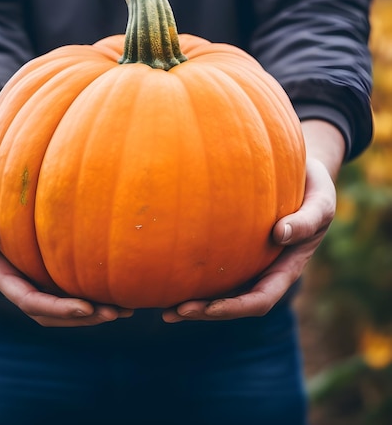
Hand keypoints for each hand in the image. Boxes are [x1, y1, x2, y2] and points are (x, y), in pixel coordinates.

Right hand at [0, 161, 133, 326]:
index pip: (25, 297)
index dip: (54, 307)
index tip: (85, 308)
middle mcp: (17, 276)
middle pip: (48, 310)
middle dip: (80, 318)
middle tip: (115, 312)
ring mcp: (34, 271)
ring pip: (61, 303)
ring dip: (91, 312)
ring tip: (125, 309)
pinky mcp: (50, 261)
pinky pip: (70, 284)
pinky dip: (93, 292)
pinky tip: (118, 289)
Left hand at [162, 156, 335, 322]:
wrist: (304, 172)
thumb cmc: (314, 188)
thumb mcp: (321, 204)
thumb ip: (306, 221)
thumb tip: (279, 234)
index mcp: (286, 268)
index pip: (260, 299)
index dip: (235, 308)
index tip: (209, 309)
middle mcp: (265, 269)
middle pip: (234, 302)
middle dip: (205, 312)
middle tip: (172, 312)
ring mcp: (250, 259)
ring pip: (221, 288)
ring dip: (195, 301)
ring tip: (163, 306)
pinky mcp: (236, 243)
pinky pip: (215, 263)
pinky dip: (194, 273)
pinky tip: (170, 270)